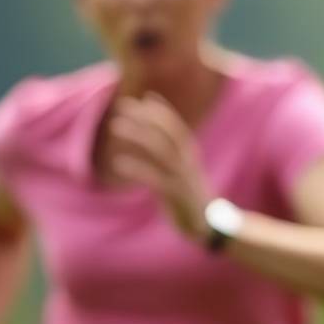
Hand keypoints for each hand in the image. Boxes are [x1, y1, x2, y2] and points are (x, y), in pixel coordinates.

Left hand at [100, 94, 211, 240]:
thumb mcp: (182, 169)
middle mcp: (188, 161)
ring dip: (138, 135)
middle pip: (167, 132)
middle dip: (144, 117)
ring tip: (114, 127)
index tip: (139, 100)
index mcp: (189, 154)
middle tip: (121, 106)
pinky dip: (137, 168)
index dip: (158, 110)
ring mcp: (183, 177)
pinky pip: (155, 178)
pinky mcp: (177, 194)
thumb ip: (169, 149)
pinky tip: (117, 163)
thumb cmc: (190, 195)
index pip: (174, 125)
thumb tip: (153, 128)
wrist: (209, 224)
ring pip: (161, 149)